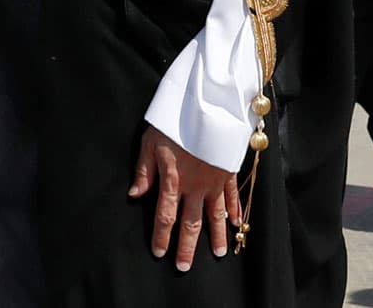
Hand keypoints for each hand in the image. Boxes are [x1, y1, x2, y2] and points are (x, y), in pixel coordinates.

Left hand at [128, 125, 239, 270]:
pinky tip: (237, 224)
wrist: (206, 104)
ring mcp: (213, 180)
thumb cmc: (173, 120)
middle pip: (191, 222)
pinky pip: (232, 195)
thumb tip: (135, 196)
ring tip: (218, 254)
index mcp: (173, 180)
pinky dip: (236, 210)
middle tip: (185, 267)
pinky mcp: (227, 170)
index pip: (165, 216)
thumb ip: (144, 171)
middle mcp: (194, 186)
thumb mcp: (150, 141)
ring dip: (216, 235)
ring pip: (215, 214)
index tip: (159, 253)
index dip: (162, 236)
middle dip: (187, 246)